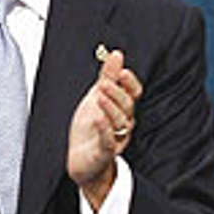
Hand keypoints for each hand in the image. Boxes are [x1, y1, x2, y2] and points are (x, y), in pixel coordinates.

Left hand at [67, 49, 142, 209]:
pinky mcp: (105, 153)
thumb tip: (116, 54)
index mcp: (122, 109)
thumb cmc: (90, 128)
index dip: (130, 83)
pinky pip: (109, 141)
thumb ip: (107, 76)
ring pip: (121, 122)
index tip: (121, 71)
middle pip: (128, 106)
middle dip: (117, 93)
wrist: (80, 160)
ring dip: (111, 108)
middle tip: (103, 84)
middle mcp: (123, 123)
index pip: (134, 93)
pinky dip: (104, 128)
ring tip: (98, 97)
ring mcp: (116, 139)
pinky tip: (97, 117)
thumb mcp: (96, 97)